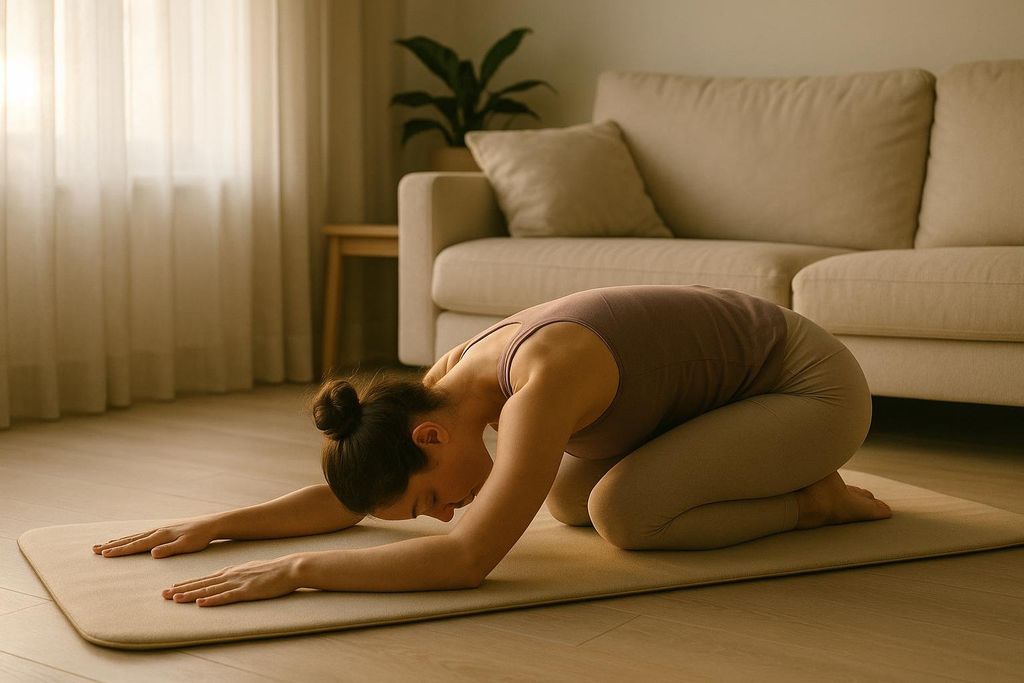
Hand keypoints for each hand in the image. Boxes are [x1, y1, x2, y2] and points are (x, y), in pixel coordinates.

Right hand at [92, 519, 218, 558]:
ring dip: (119, 540)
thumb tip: (152, 553)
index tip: (104, 554)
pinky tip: (127, 540)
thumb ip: (170, 549)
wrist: (211, 524)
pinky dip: (131, 538)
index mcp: (161, 536)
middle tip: (94, 549)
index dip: (120, 550)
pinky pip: (142, 535)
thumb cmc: (200, 537)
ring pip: (135, 536)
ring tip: (104, 544)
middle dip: (113, 545)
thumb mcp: (187, 545)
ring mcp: (160, 530)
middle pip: (131, 539)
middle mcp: (157, 531)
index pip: (136, 545)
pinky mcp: (164, 530)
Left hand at [162, 555, 301, 606]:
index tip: (172, 588)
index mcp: (231, 571)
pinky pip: (227, 597)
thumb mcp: (251, 570)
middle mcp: (230, 576)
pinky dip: (213, 600)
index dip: (187, 584)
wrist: (289, 568)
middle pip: (202, 584)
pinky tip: (201, 603)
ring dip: (191, 595)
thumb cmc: (272, 571)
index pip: (204, 579)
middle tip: (164, 594)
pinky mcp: (247, 591)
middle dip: (182, 589)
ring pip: (209, 590)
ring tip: (176, 599)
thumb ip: (237, 575)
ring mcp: (238, 583)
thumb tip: (226, 580)